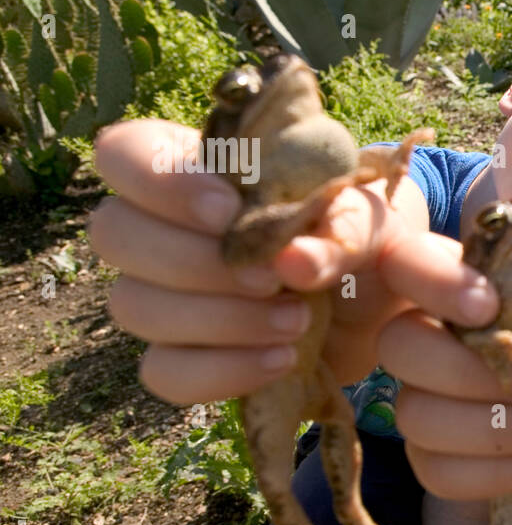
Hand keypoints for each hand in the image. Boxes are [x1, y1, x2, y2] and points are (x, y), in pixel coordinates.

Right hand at [89, 118, 424, 403]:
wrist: (386, 307)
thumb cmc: (362, 239)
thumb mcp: (372, 220)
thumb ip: (343, 229)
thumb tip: (294, 263)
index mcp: (199, 169)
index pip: (125, 152)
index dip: (160, 181)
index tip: (229, 211)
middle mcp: (165, 229)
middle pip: (113, 232)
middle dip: (195, 261)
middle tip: (271, 279)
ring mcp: (165, 296)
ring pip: (134, 306)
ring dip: (219, 319)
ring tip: (298, 321)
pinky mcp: (183, 357)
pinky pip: (164, 372)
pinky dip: (223, 371)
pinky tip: (281, 360)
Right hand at [378, 254, 511, 500]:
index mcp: (465, 282)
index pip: (407, 262)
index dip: (430, 281)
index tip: (489, 308)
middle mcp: (434, 335)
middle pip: (397, 344)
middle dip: (466, 372)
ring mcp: (429, 398)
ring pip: (416, 416)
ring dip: (491, 430)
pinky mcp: (439, 455)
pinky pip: (435, 472)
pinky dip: (493, 474)